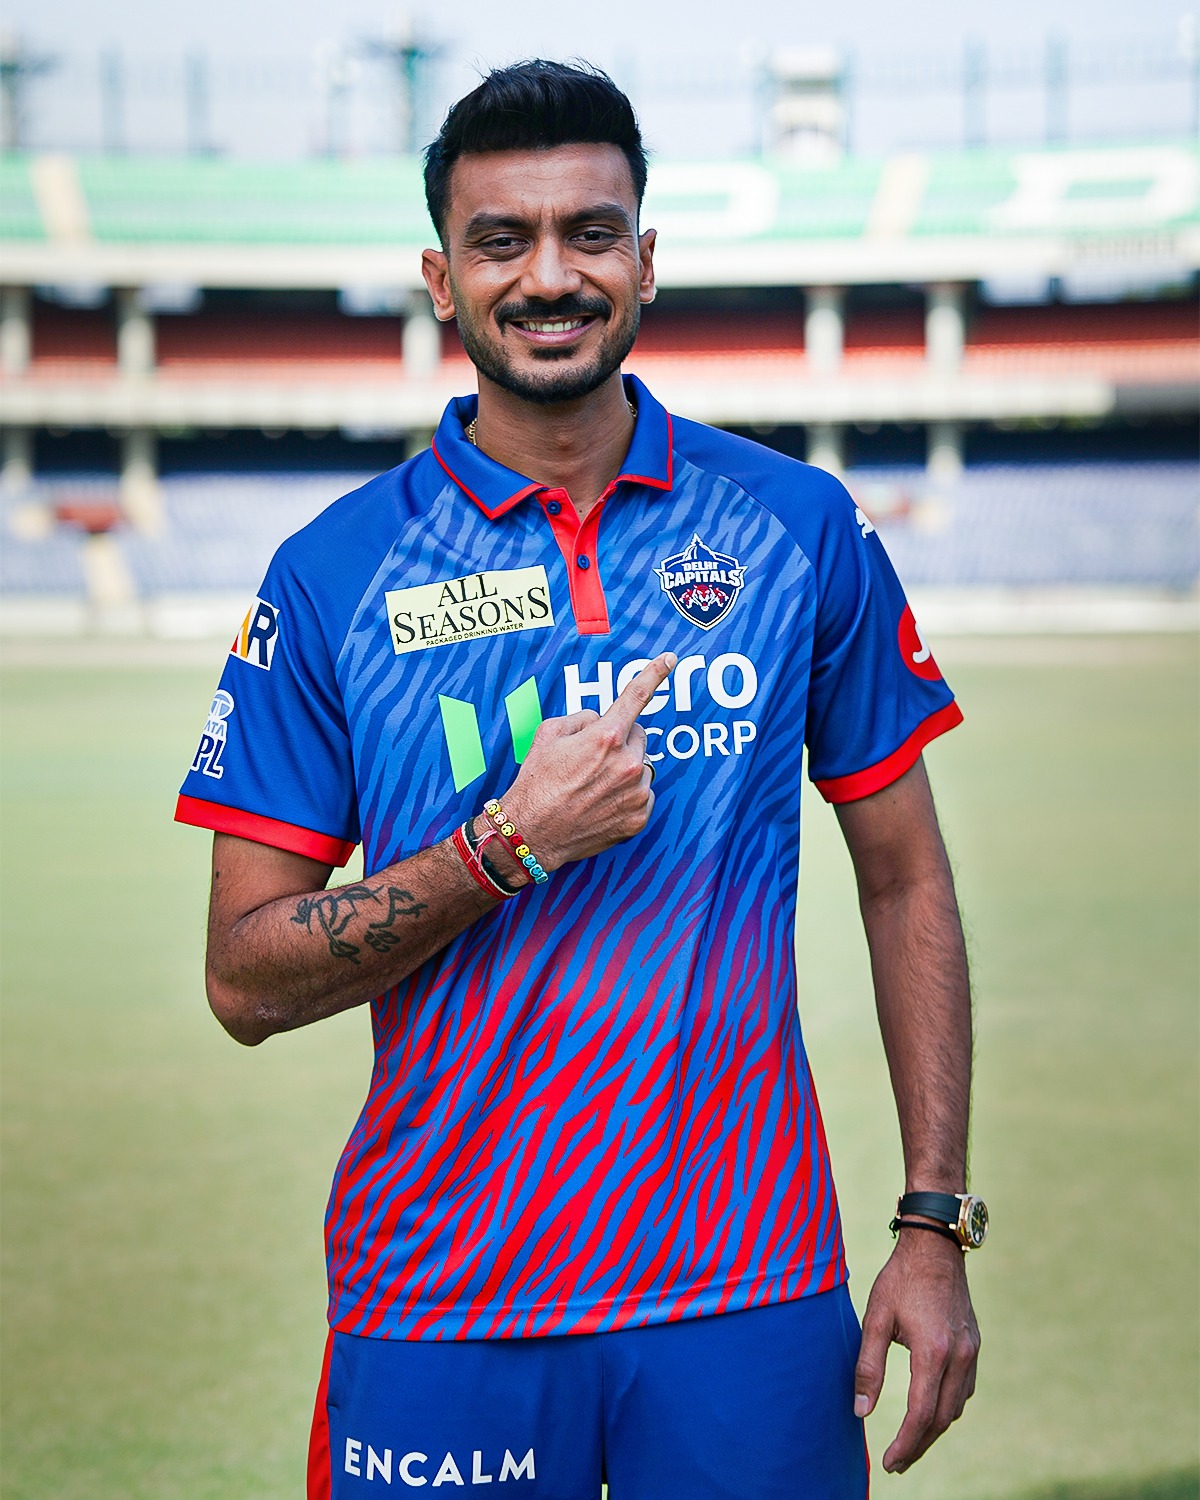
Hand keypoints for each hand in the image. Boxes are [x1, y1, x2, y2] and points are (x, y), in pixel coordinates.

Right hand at [497, 653, 676, 870]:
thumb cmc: (537, 782)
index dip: (654, 674)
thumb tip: (601, 720)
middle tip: (593, 758)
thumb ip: (582, 718)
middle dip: (621, 740)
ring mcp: (636, 793)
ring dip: (624, 770)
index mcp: (606, 737)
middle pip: (640, 736)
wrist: (532, 833)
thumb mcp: (548, 734)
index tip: (670, 659)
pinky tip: (601, 804)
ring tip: (593, 786)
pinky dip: (626, 796)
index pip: (635, 697)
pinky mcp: (639, 817)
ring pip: (641, 767)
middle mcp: (628, 763)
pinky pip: (642, 794)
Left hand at [853, 1230, 979, 1471]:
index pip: (921, 1413)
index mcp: (934, 1351)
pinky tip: (931, 1409)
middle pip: (942, 1418)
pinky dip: (948, 1407)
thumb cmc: (900, 1279)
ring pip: (957, 1407)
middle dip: (919, 1444)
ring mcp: (972, 1351)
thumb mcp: (876, 1318)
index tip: (890, 1462)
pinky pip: (965, 1389)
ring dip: (935, 1428)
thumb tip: (860, 1411)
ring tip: (910, 1441)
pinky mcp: (975, 1345)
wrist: (935, 1247)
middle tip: (897, 1461)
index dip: (906, 1443)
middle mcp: (960, 1356)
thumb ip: (868, 1366)